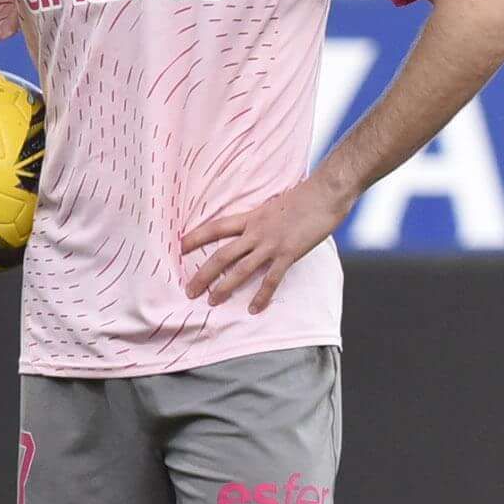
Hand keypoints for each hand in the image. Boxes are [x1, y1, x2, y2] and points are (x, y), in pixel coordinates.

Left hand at [181, 180, 345, 310]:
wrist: (324, 194)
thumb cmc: (305, 197)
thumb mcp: (274, 204)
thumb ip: (262, 219)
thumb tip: (255, 228)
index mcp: (251, 217)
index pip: (216, 228)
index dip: (195, 238)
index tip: (179, 247)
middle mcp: (256, 232)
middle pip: (222, 254)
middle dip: (203, 274)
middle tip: (189, 290)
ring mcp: (272, 244)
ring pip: (241, 269)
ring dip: (224, 287)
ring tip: (212, 302)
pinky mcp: (288, 254)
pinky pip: (271, 279)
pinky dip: (262, 296)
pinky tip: (254, 309)